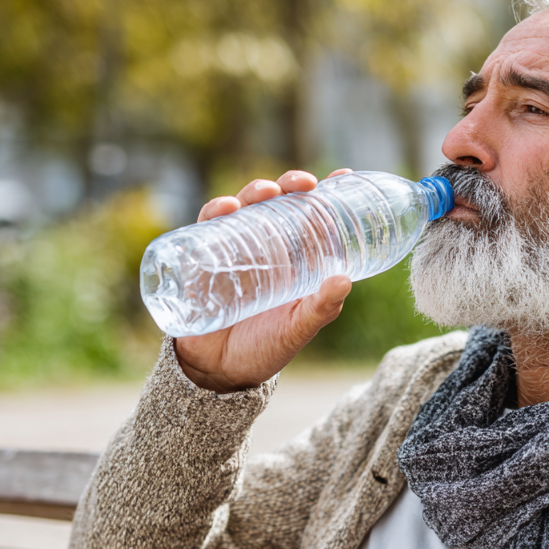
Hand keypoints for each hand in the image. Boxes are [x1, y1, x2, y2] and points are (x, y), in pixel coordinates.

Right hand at [174, 169, 353, 391]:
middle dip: (291, 184)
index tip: (344, 176)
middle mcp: (265, 248)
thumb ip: (321, 308)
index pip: (311, 216)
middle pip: (278, 202)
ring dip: (255, 192)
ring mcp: (233, 250)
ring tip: (267, 192)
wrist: (219, 373)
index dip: (326, 193)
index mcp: (294, 258)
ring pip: (244, 207)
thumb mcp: (297, 328)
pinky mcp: (203, 259)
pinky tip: (225, 209)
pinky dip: (214, 213)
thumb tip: (345, 280)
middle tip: (304, 183)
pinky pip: (205, 227)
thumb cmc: (264, 348)